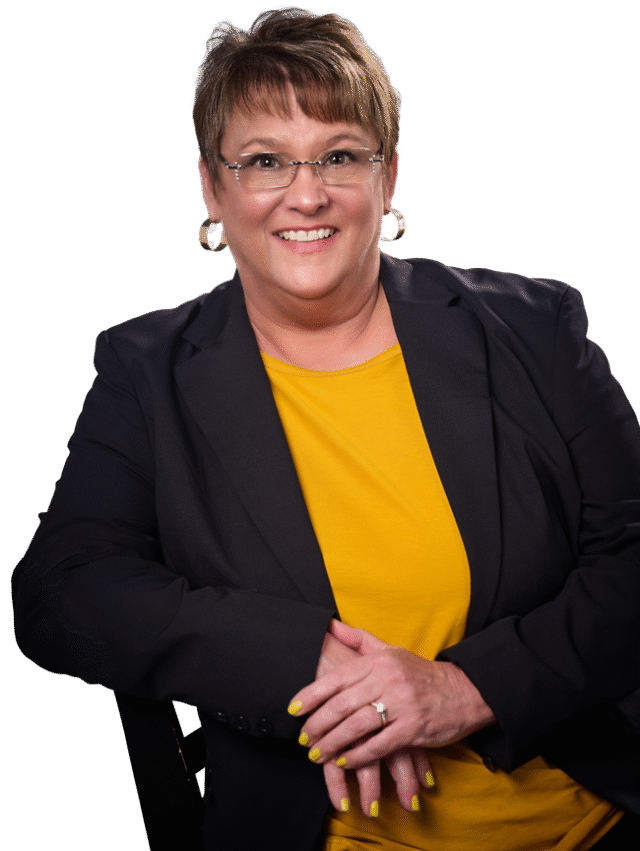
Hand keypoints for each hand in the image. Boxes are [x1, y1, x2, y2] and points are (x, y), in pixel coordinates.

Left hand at [292, 620, 495, 770]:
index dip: (311, 695)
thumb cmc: (419, 673)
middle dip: (317, 725)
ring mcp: (401, 704)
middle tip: (303, 739)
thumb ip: (358, 639)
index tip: (293, 710)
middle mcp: (387, 679)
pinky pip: (378, 746)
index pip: (337, 678)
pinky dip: (358, 756)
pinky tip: (344, 762)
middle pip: (342, 705)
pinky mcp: (412, 729)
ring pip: (356, 727)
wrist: (464, 691)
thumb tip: (329, 626)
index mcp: (379, 660)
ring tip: (317, 753)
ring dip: (332, 744)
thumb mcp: (391, 650)